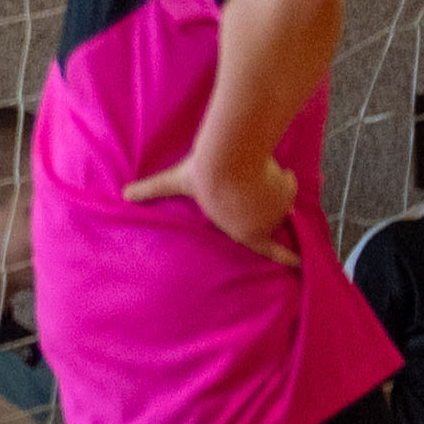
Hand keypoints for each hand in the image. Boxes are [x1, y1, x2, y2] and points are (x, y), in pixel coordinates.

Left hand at [122, 154, 301, 267]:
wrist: (229, 159)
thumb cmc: (201, 176)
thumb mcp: (173, 183)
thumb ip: (151, 190)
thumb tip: (123, 193)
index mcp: (241, 231)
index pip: (268, 250)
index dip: (285, 257)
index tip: (300, 264)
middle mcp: (263, 225)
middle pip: (268, 211)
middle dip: (260, 199)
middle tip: (246, 188)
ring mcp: (278, 210)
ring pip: (278, 193)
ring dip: (269, 186)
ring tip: (249, 176)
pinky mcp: (289, 192)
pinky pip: (287, 179)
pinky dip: (279, 174)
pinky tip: (263, 169)